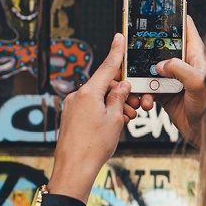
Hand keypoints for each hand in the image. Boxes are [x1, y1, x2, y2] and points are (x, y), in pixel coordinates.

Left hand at [49, 33, 138, 200]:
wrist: (74, 168)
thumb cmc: (94, 146)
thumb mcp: (115, 119)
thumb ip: (119, 98)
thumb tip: (121, 86)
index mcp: (89, 92)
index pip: (107, 67)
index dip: (116, 52)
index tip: (119, 37)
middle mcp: (77, 96)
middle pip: (104, 84)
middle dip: (121, 92)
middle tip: (135, 105)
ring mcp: (72, 107)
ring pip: (98, 98)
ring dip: (114, 105)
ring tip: (125, 120)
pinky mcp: (70, 117)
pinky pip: (90, 107)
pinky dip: (103, 111)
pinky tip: (112, 124)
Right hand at [136, 16, 205, 145]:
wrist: (205, 133)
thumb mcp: (198, 84)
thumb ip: (180, 70)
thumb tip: (161, 65)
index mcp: (196, 55)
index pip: (185, 27)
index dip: (173, 16)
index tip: (157, 9)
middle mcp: (184, 63)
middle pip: (161, 46)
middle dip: (146, 49)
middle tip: (133, 50)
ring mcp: (173, 78)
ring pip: (150, 68)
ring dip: (141, 76)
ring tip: (137, 84)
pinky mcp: (165, 93)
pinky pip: (148, 88)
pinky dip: (143, 94)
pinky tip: (145, 101)